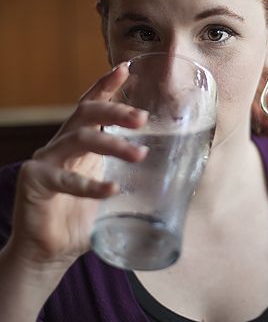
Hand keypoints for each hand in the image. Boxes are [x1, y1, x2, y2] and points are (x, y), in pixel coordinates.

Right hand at [7, 63, 148, 275]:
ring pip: (80, 139)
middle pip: (86, 113)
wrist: (51, 252)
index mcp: (81, 142)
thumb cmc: (84, 219)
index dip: (106, 85)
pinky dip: (90, 185)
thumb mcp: (112, 190)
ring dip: (112, 144)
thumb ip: (132, 178)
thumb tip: (179, 173)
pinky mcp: (35, 181)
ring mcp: (46, 160)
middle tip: (143, 118)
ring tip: (140, 154)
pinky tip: (112, 190)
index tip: (125, 68)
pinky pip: (65, 179)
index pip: (92, 105)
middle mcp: (63, 144)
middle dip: (115, 110)